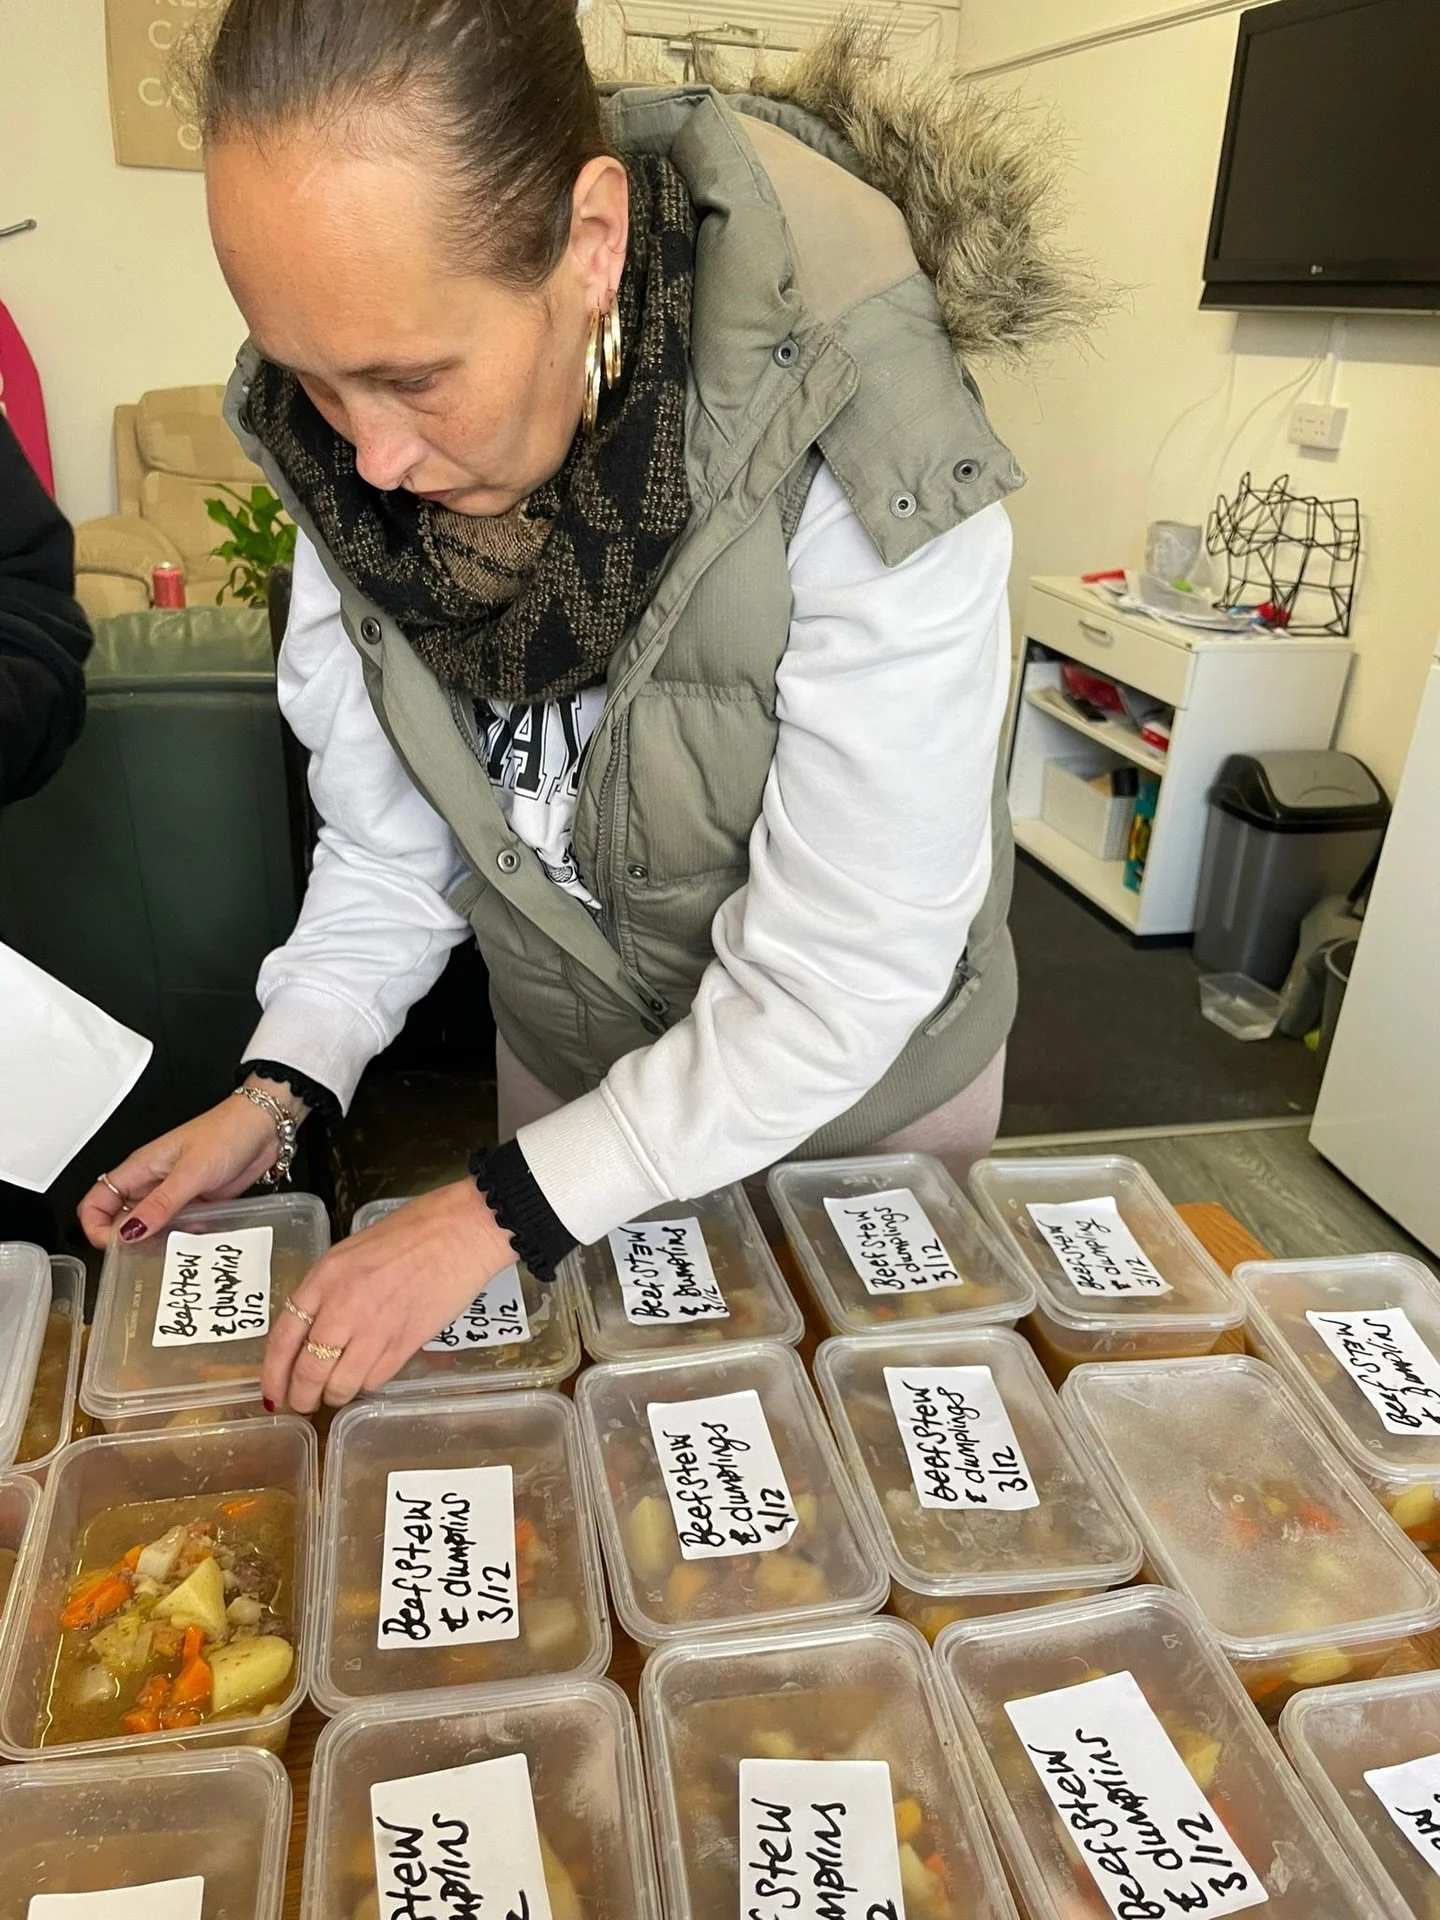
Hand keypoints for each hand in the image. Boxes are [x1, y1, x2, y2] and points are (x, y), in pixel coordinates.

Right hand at [77, 1078, 301, 1248]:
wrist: (264, 1128)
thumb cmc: (227, 1134)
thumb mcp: (191, 1171)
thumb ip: (161, 1204)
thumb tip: (128, 1232)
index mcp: (139, 1169)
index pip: (96, 1202)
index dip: (96, 1228)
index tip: (114, 1248)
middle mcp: (152, 1184)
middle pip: (120, 1222)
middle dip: (130, 1243)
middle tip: (150, 1254)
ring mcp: (174, 1195)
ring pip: (151, 1229)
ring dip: (161, 1243)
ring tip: (178, 1248)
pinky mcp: (196, 1203)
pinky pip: (180, 1228)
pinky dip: (186, 1238)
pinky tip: (200, 1240)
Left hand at [261, 1180, 516, 1412]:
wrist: (461, 1232)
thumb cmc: (409, 1233)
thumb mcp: (351, 1253)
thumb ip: (327, 1290)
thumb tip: (313, 1331)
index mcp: (325, 1278)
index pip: (284, 1337)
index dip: (273, 1374)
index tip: (271, 1394)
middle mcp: (344, 1306)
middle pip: (308, 1371)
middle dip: (302, 1396)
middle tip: (304, 1404)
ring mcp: (376, 1328)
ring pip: (341, 1384)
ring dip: (335, 1396)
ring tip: (338, 1392)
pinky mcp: (407, 1343)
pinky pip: (375, 1380)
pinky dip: (367, 1385)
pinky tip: (368, 1376)